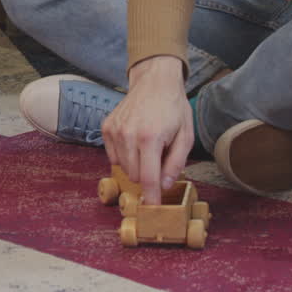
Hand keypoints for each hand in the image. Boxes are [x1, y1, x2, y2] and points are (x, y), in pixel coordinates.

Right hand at [100, 56, 193, 205]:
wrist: (154, 81)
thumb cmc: (173, 108)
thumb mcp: (185, 136)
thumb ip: (175, 163)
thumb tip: (164, 185)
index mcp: (150, 138)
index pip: (148, 178)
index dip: (151, 197)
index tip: (152, 209)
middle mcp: (128, 135)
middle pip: (135, 176)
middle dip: (148, 175)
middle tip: (158, 158)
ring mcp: (114, 131)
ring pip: (123, 167)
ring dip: (136, 165)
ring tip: (147, 146)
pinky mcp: (106, 128)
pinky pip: (113, 156)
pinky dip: (124, 155)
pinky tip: (135, 141)